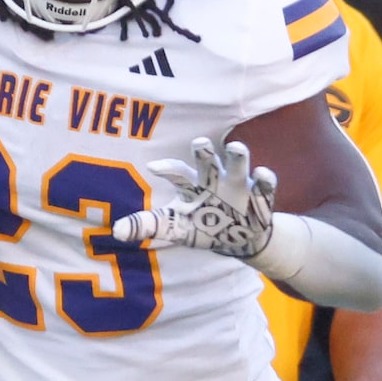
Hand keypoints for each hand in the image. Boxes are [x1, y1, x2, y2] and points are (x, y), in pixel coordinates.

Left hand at [116, 138, 275, 260]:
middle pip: (208, 161)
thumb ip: (150, 226)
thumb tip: (116, 231)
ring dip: (238, 156)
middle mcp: (215, 179)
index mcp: (193, 185)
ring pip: (238, 165)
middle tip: (199, 142)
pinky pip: (265, 186)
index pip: (178, 173)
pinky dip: (265, 180)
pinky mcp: (261, 197)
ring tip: (236, 147)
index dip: (167, 169)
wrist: (240, 237)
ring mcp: (239, 185)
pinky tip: (263, 174)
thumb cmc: (203, 226)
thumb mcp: (176, 228)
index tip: (153, 167)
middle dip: (204, 151)